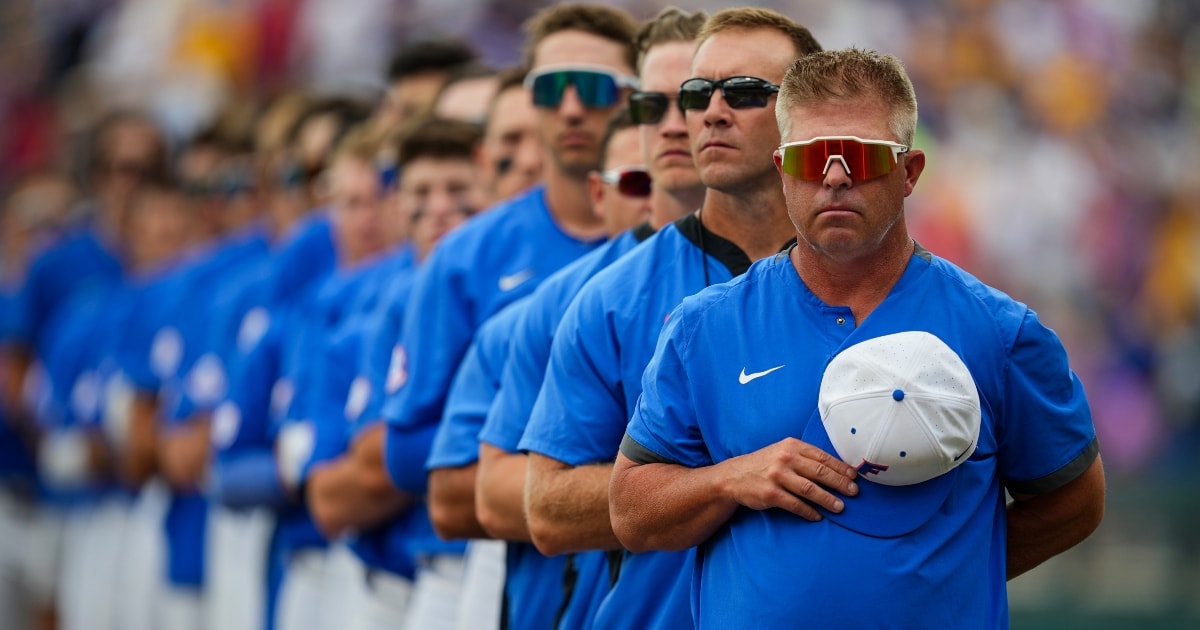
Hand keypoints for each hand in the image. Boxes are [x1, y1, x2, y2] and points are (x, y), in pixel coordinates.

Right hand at [719, 437, 858, 520]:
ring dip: (828, 499)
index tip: (854, 476)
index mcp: (791, 446)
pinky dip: (809, 512)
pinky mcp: (771, 494)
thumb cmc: (764, 464)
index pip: (822, 457)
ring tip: (840, 507)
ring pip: (810, 489)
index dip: (840, 468)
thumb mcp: (782, 451)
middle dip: (840, 483)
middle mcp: (785, 459)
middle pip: (820, 472)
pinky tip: (818, 516)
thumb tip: (834, 469)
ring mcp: (777, 476)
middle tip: (853, 492)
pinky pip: (796, 505)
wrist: (733, 476)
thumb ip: (804, 456)